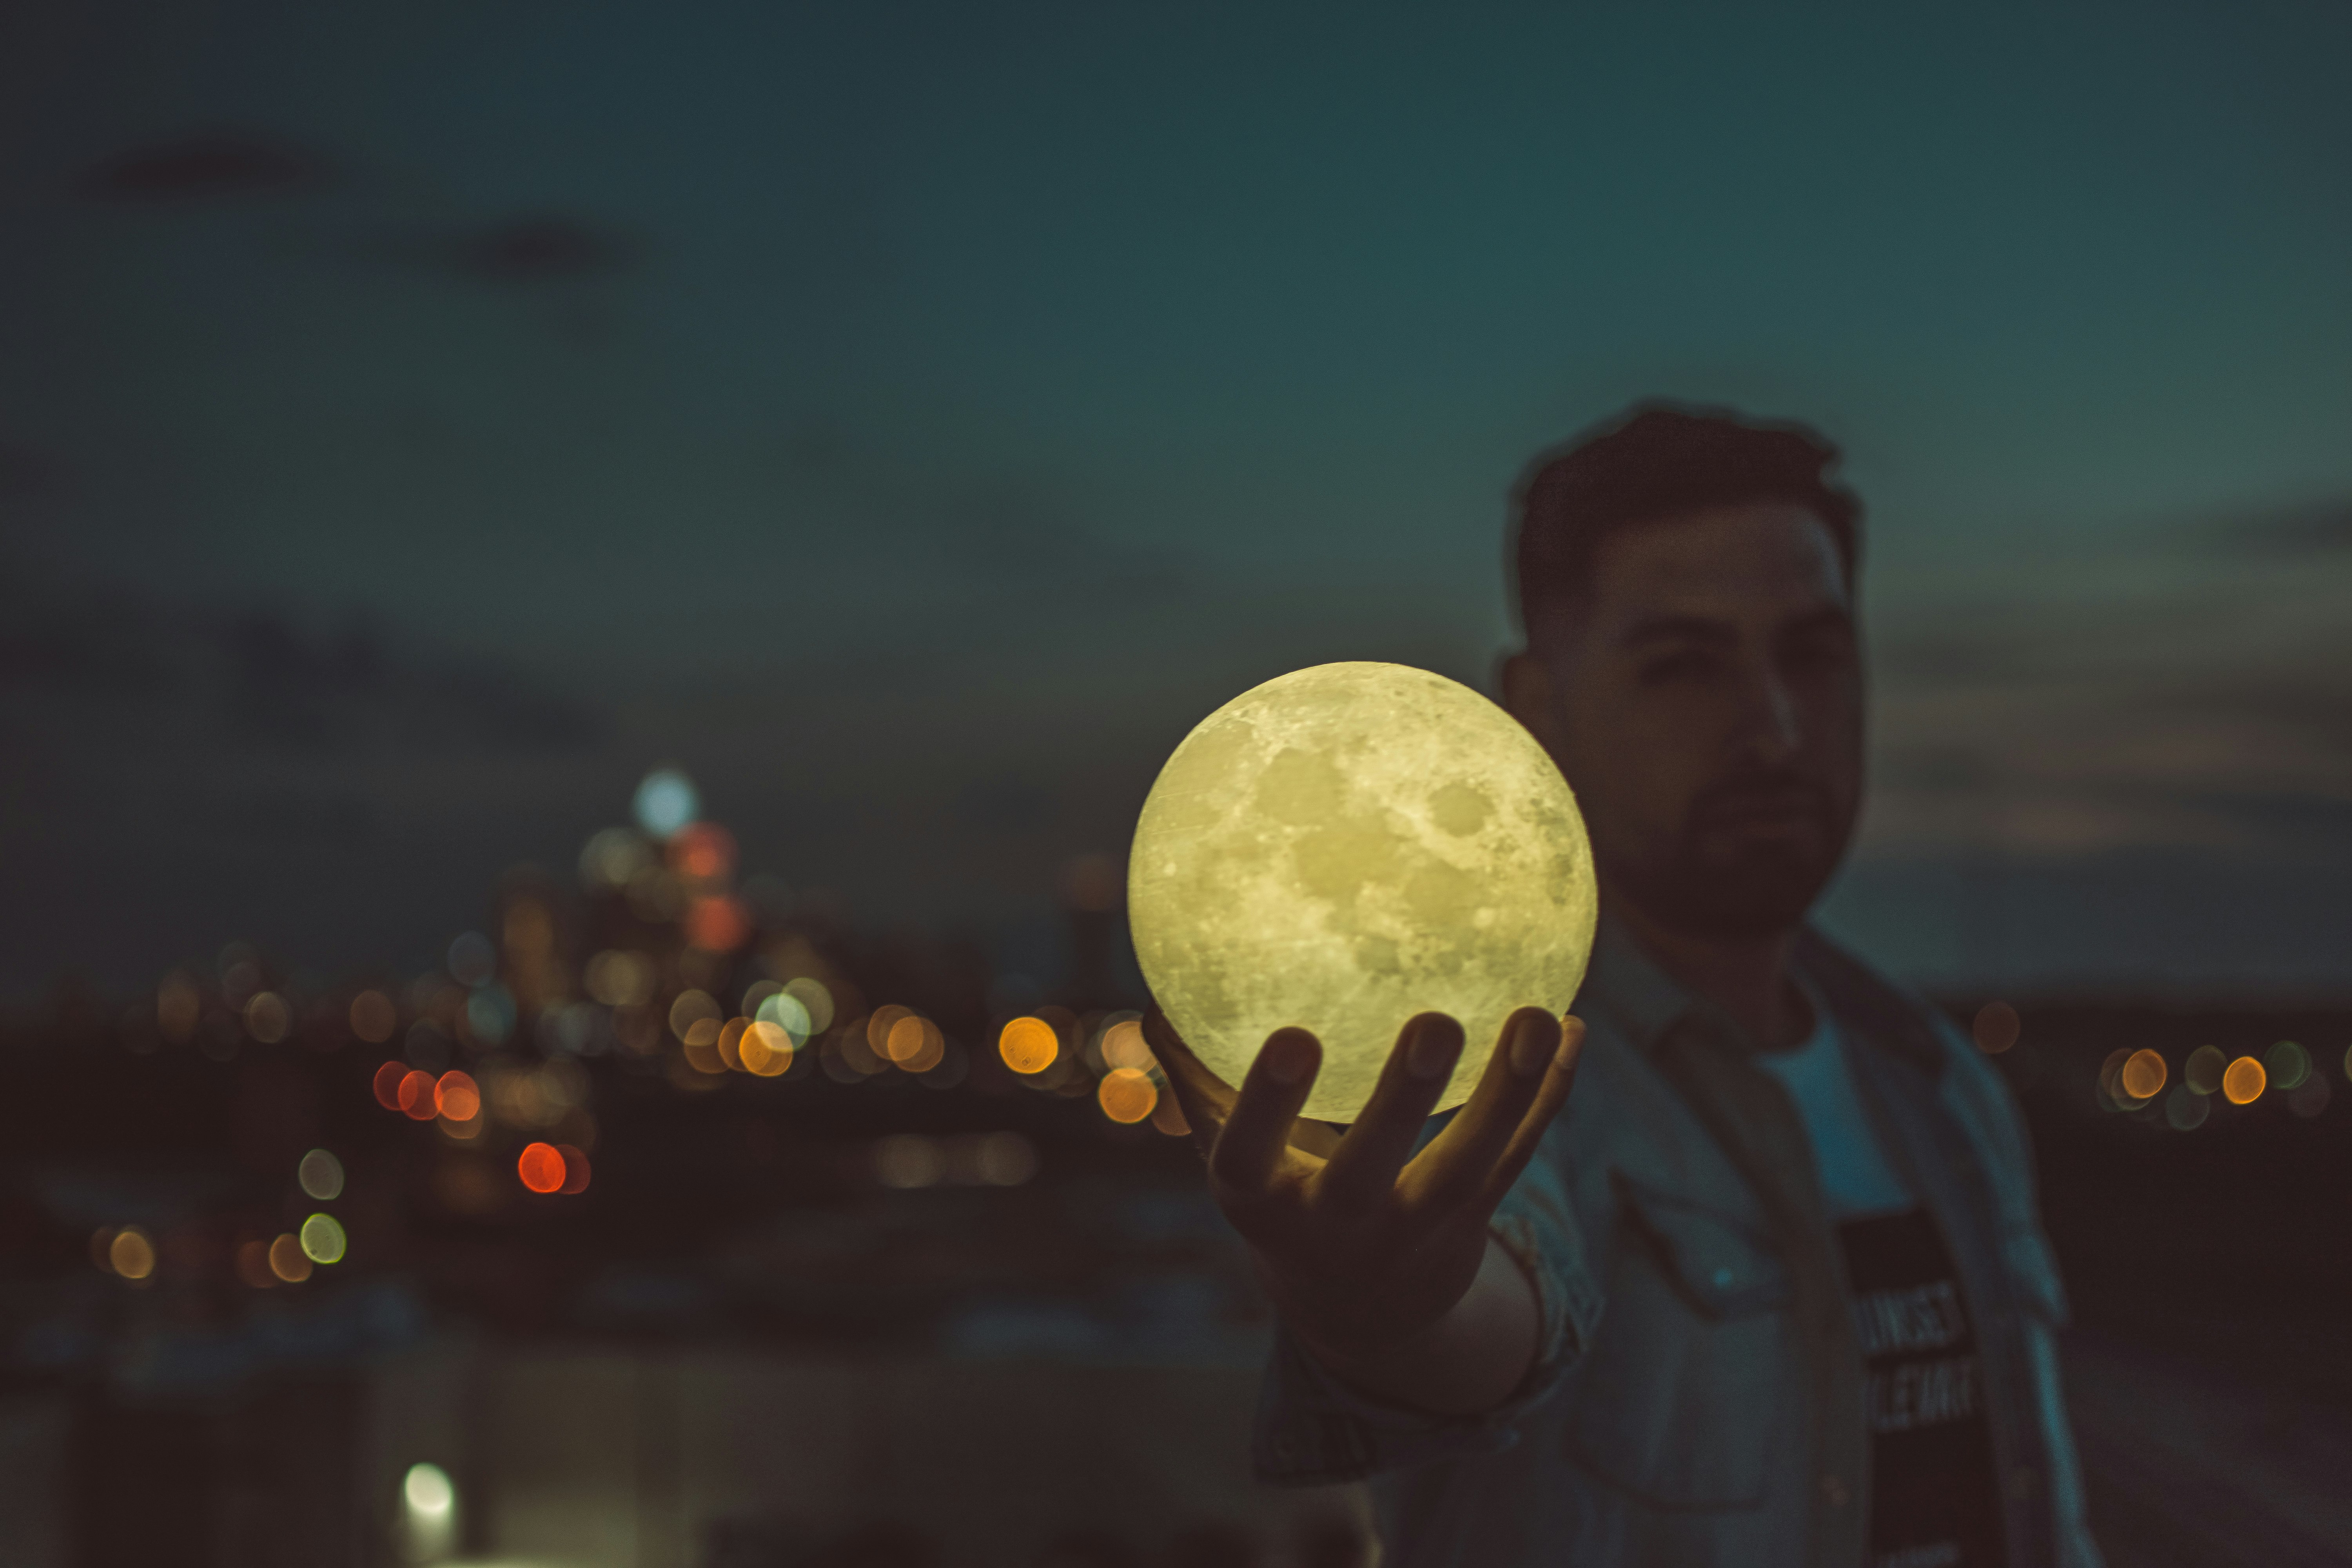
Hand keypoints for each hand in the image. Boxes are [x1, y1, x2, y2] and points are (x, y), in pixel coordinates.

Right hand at [1147, 1005, 1583, 1378]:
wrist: (1359, 1314)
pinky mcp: (1472, 1221)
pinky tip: (1573, 1029)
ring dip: (1508, 1092)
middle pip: (1371, 1167)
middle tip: (1433, 1021)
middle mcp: (1338, 1225)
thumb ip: (1197, 1086)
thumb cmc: (1281, 1204)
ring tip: (1537, 1015)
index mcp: (1263, 1204)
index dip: (1267, 1105)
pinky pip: (1518, 1156)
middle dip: (1402, 1099)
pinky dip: (1548, 1095)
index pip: (1252, 1157)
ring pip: (1468, 1163)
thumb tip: (1150, 1004)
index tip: (1292, 1036)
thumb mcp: (1231, 1162)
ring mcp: (1413, 1229)